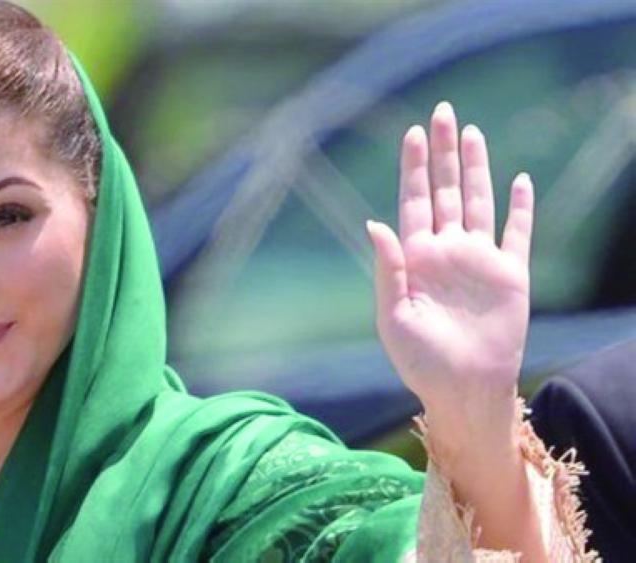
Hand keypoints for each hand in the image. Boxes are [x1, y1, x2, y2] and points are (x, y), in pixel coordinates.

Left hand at [369, 101, 547, 558]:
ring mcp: (478, 260)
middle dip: (443, 153)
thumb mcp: (393, 314)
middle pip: (446, 190)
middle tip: (442, 113)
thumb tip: (375, 222)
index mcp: (415, 258)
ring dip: (477, 168)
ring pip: (479, 201)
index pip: (414, 201)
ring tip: (472, 133)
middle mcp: (446, 251)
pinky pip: (516, 233)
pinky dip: (520, 207)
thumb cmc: (419, 359)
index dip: (414, 168)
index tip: (411, 133)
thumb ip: (388, 267)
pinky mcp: (510, 274)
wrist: (462, 389)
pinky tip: (519, 180)